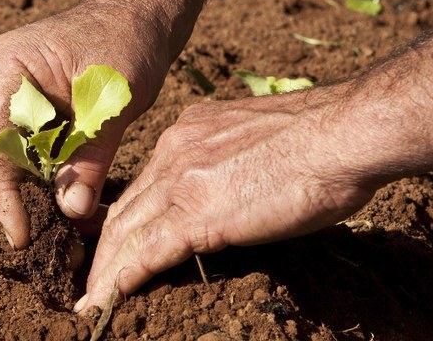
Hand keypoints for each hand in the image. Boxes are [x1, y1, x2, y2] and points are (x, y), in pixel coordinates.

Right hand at [0, 0, 174, 248]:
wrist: (137, 13)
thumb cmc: (126, 40)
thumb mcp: (113, 100)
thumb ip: (91, 155)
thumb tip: (71, 211)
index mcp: (5, 68)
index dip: (3, 195)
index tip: (20, 236)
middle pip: (0, 155)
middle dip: (27, 199)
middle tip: (58, 244)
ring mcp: (5, 92)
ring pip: (16, 157)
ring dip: (43, 189)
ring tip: (74, 226)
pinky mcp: (24, 105)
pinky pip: (31, 148)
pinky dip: (53, 173)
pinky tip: (76, 197)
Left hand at [76, 85, 380, 311]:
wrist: (340, 134)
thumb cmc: (318, 138)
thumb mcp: (254, 139)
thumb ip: (228, 159)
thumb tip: (231, 184)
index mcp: (187, 133)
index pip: (145, 184)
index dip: (127, 216)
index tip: (118, 240)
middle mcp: (174, 151)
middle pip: (125, 208)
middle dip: (104, 247)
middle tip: (92, 277)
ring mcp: (181, 181)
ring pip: (126, 231)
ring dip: (106, 270)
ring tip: (93, 299)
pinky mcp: (196, 214)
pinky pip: (147, 253)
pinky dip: (122, 279)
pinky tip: (107, 299)